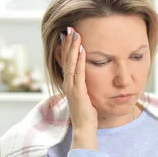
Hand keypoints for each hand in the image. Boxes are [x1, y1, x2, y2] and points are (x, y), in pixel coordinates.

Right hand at [60, 27, 97, 147]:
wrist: (85, 128)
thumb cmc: (88, 114)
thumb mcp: (87, 95)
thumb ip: (86, 85)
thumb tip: (91, 77)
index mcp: (70, 83)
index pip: (68, 61)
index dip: (68, 47)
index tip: (69, 34)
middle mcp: (68, 83)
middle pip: (67, 59)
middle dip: (68, 43)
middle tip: (68, 27)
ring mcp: (71, 87)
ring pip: (71, 63)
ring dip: (72, 47)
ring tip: (74, 33)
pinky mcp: (77, 92)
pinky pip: (78, 73)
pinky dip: (79, 60)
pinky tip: (81, 49)